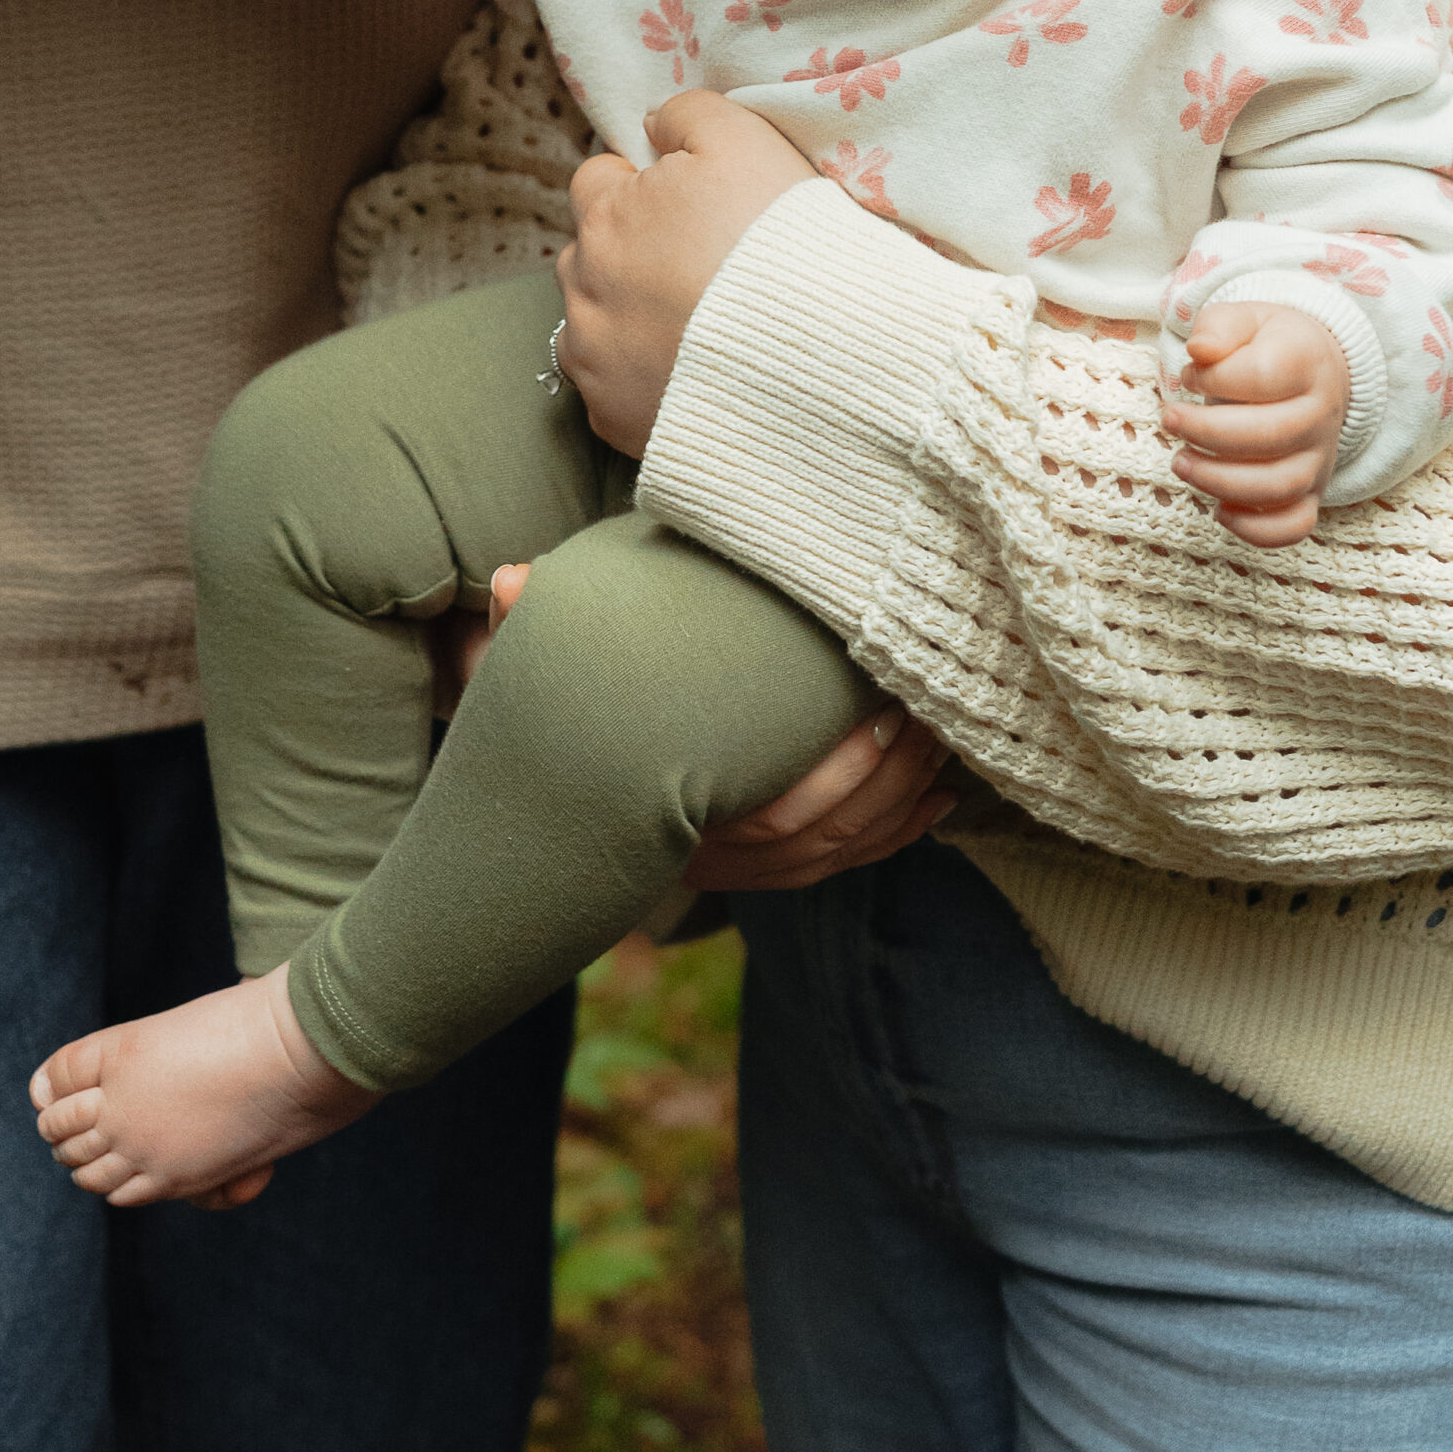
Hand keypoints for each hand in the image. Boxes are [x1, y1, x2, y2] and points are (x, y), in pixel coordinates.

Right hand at [452, 564, 954, 889]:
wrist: (539, 810)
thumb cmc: (553, 727)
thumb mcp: (532, 678)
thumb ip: (528, 627)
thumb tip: (515, 578)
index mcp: (660, 813)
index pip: (770, 812)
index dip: (836, 769)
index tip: (882, 707)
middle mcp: (701, 855)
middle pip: (817, 835)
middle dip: (883, 780)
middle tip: (925, 713)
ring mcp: (732, 871)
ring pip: (834, 856)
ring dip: (897, 803)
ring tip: (937, 742)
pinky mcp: (760, 873)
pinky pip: (839, 870)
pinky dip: (893, 839)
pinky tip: (935, 803)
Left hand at [556, 90, 816, 456]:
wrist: (815, 357)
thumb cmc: (781, 240)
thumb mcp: (746, 141)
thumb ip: (689, 115)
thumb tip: (654, 124)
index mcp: (609, 215)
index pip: (597, 182)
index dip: (641, 188)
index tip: (686, 208)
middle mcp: (584, 287)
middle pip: (589, 256)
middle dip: (627, 256)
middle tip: (696, 269)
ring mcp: (594, 359)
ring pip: (590, 326)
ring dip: (626, 320)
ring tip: (693, 326)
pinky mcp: (614, 418)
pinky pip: (613, 393)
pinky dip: (643, 384)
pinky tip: (694, 376)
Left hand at [1160, 300, 1348, 546]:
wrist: (1313, 371)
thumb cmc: (1266, 345)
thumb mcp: (1244, 318)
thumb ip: (1219, 327)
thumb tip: (1201, 351)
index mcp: (1306, 363)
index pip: (1262, 376)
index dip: (1214, 378)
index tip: (1190, 375)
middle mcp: (1321, 414)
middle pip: (1270, 435)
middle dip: (1207, 433)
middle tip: (1171, 420)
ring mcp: (1319, 458)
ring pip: (1279, 486)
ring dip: (1220, 482)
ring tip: (1181, 463)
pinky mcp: (1312, 492)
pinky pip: (1295, 526)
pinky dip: (1257, 531)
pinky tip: (1220, 512)